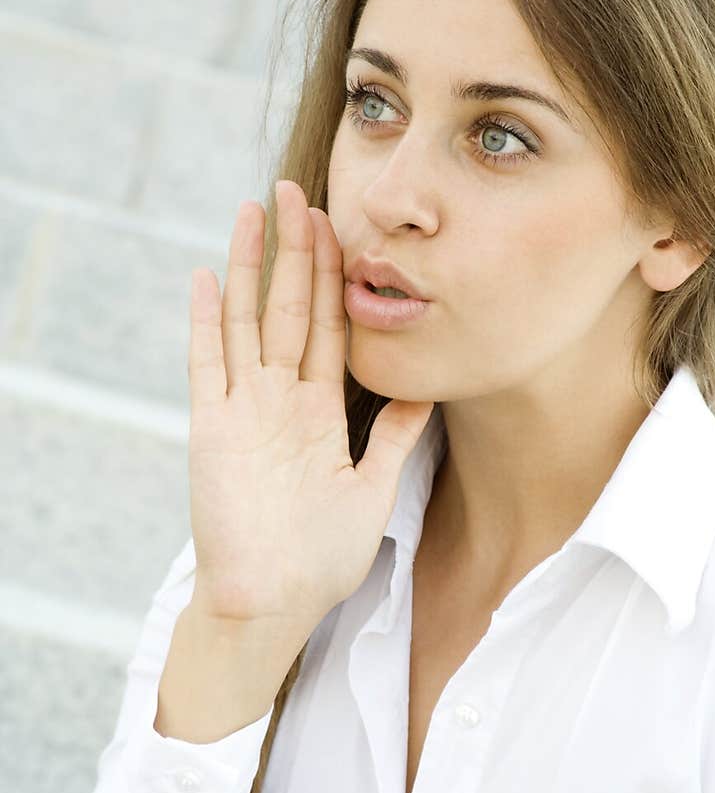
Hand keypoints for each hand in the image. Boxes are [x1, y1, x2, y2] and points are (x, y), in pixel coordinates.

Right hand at [185, 180, 433, 695]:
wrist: (272, 602)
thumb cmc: (319, 557)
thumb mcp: (373, 489)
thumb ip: (397, 438)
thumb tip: (431, 393)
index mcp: (320, 412)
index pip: (330, 328)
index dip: (336, 276)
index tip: (340, 226)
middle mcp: (280, 400)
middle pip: (291, 309)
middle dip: (296, 250)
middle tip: (298, 191)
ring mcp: (243, 409)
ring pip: (247, 321)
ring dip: (250, 266)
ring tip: (252, 210)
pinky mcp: (212, 427)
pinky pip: (206, 364)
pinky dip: (205, 321)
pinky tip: (205, 277)